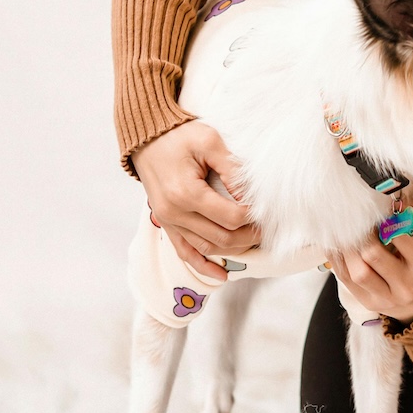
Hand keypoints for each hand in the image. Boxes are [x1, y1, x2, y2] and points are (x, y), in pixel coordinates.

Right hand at [131, 120, 261, 281]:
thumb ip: (232, 169)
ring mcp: (168, 221)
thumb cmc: (180, 136)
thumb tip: (251, 195)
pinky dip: (203, 266)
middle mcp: (174, 212)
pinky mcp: (166, 224)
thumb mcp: (210, 142)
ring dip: (233, 250)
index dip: (253, 217)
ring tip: (253, 241)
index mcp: (186, 193)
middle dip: (249, 236)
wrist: (147, 137)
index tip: (265, 209)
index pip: (231, 217)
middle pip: (222, 238)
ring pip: (207, 248)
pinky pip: (185, 252)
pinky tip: (221, 276)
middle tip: (266, 228)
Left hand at [330, 203, 412, 323]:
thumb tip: (392, 200)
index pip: (398, 236)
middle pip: (373, 254)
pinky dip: (338, 259)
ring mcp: (386, 297)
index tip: (376, 209)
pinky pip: (346, 280)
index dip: (383, 219)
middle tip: (356, 219)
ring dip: (347, 248)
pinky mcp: (369, 302)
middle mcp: (407, 285)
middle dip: (362, 233)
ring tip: (346, 233)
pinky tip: (338, 246)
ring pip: (357, 271)